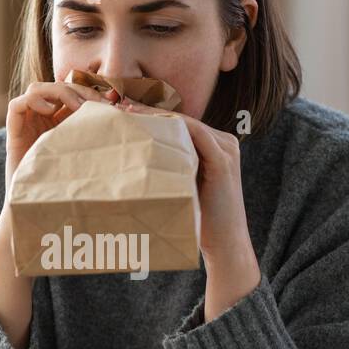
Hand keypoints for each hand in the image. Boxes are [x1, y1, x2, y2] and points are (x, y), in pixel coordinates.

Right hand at [4, 79, 117, 198]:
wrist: (37, 208)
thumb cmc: (64, 184)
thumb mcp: (85, 154)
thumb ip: (95, 135)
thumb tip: (124, 116)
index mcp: (58, 122)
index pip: (72, 94)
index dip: (89, 93)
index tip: (109, 104)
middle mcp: (41, 120)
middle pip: (57, 87)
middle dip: (79, 90)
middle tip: (97, 104)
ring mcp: (27, 125)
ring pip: (36, 89)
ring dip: (59, 92)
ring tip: (77, 107)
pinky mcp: (13, 132)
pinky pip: (17, 104)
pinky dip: (34, 100)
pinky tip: (49, 111)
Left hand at [114, 97, 254, 268]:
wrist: (224, 244)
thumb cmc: (200, 219)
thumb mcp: (185, 185)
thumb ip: (173, 167)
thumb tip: (138, 156)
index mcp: (216, 146)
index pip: (183, 123)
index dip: (155, 114)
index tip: (127, 110)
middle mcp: (224, 143)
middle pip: (183, 119)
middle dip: (152, 110)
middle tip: (122, 104)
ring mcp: (226, 150)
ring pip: (187, 123)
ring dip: (157, 115)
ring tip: (130, 112)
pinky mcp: (223, 161)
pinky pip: (195, 134)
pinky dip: (172, 126)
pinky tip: (150, 125)